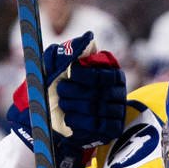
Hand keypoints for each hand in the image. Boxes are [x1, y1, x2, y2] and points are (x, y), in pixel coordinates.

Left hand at [5, 33, 126, 167]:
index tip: (69, 74)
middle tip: (61, 91)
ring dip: (72, 107)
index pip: (100, 75)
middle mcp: (118, 91)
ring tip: (63, 105)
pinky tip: (69, 119)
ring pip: (95, 110)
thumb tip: (90, 38)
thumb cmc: (56, 84)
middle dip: (73, 92)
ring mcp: (117, 112)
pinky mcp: (112, 129)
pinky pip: (97, 127)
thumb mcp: (57, 63)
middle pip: (97, 94)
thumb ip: (71, 49)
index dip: (83, 76)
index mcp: (110, 72)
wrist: (50, 114)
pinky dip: (78, 122)